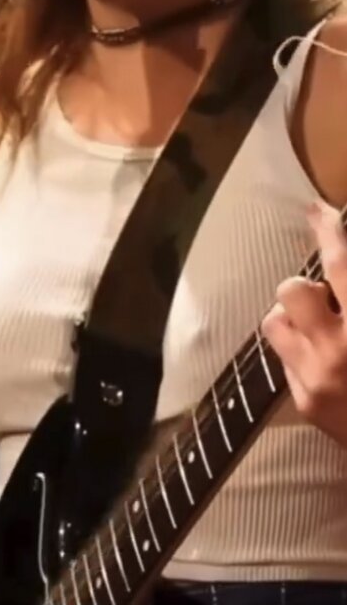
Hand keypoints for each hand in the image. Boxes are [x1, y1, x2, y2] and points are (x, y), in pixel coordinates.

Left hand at [261, 202, 346, 447]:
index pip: (342, 266)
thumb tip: (340, 277)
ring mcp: (317, 379)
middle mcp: (340, 348)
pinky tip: (326, 365)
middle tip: (329, 302)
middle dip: (308, 289)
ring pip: (274, 323)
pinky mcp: (305, 405)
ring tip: (320, 330)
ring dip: (294, 319)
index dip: (327, 231)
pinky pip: (285, 360)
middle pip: (292, 290)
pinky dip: (300, 353)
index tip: (315, 209)